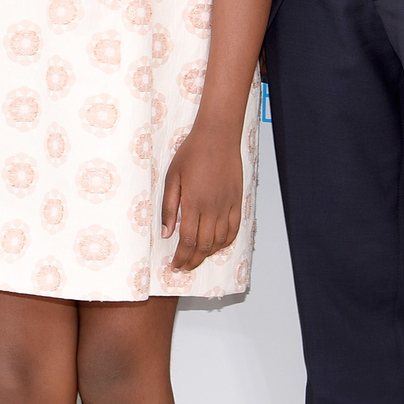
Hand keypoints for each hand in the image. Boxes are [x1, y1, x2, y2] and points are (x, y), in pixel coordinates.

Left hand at [161, 117, 242, 271]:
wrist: (217, 137)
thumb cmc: (192, 153)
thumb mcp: (172, 178)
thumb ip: (169, 207)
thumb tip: (166, 232)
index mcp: (193, 203)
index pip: (187, 240)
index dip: (181, 257)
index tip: (174, 265)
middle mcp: (212, 208)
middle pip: (204, 245)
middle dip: (192, 260)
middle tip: (183, 266)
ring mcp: (227, 206)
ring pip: (219, 241)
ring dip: (208, 254)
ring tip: (197, 259)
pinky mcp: (237, 201)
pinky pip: (234, 229)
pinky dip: (226, 242)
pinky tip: (217, 246)